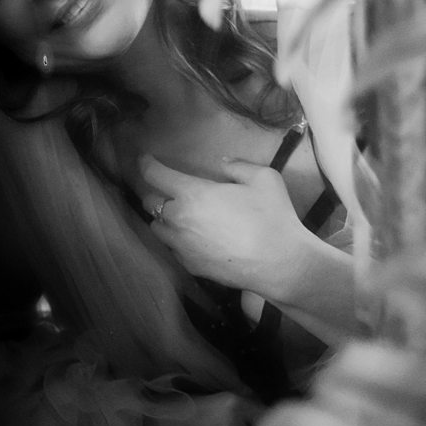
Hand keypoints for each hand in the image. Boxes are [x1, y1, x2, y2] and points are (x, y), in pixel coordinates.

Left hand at [140, 154, 313, 296]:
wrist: (280, 263)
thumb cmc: (272, 217)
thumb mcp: (264, 178)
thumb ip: (238, 166)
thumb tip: (223, 163)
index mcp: (192, 193)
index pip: (155, 175)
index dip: (146, 164)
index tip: (145, 159)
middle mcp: (178, 219)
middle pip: (150, 203)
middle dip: (154, 193)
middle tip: (166, 189)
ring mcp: (181, 246)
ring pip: (157, 228)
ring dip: (163, 219)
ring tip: (177, 215)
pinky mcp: (190, 266)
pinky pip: (173, 249)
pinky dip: (177, 240)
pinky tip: (192, 238)